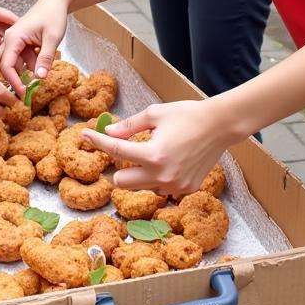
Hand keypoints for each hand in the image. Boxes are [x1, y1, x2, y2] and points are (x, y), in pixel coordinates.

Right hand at [0, 0, 71, 88]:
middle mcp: (11, 39)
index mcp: (13, 37)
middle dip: (21, 78)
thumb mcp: (52, 38)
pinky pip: (24, 56)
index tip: (23, 94)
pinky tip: (43, 63)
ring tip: (43, 72)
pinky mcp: (22, 40)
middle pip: (10, 65)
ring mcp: (16, 39)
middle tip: (32, 91)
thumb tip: (40, 78)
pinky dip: (33, 62)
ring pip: (18, 62)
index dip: (13, 82)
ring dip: (30, 70)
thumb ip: (45, 59)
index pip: (7, 65)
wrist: (57, 0)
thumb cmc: (53, 15)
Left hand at [80, 100, 230, 196]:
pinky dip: (158, 177)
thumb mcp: (155, 114)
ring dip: (139, 173)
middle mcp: (162, 175)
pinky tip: (169, 161)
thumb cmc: (187, 115)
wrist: (220, 126)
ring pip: (140, 187)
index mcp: (153, 154)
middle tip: (126, 150)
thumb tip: (107, 132)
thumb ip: (129, 126)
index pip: (115, 151)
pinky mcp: (185, 190)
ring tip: (153, 153)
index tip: (85, 134)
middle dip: (119, 166)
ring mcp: (175, 186)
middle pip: (121, 182)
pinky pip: (160, 188)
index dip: (97, 141)